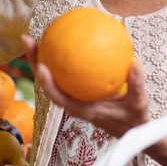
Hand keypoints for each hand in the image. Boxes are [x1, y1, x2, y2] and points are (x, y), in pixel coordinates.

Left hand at [22, 34, 149, 136]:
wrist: (133, 129)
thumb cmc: (133, 117)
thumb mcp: (139, 102)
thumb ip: (137, 84)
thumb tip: (135, 63)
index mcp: (83, 110)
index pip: (59, 98)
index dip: (48, 83)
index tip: (42, 66)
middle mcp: (74, 103)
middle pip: (48, 83)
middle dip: (35, 61)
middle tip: (28, 39)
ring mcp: (74, 97)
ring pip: (53, 77)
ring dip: (42, 57)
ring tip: (37, 36)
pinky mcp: (79, 91)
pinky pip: (66, 73)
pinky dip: (63, 58)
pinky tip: (65, 40)